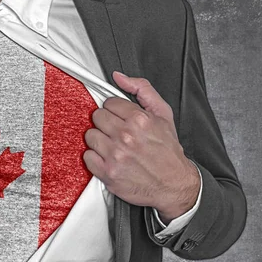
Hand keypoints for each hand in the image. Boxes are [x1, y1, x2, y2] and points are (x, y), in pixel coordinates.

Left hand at [83, 71, 200, 222]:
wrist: (174, 184)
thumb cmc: (168, 150)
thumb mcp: (163, 114)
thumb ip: (142, 89)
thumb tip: (118, 77)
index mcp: (139, 120)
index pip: (109, 103)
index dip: (115, 110)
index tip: (121, 119)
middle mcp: (126, 137)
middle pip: (97, 117)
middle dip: (107, 124)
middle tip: (118, 133)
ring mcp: (115, 156)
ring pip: (90, 136)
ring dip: (99, 140)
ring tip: (113, 146)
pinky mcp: (107, 173)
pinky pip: (87, 157)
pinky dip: (95, 158)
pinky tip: (109, 159)